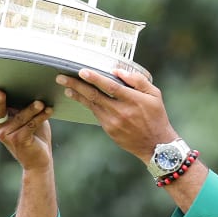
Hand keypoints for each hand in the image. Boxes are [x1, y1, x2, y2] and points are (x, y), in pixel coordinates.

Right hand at [0, 88, 53, 171]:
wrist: (39, 161)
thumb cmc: (35, 137)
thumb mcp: (27, 119)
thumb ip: (23, 106)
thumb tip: (29, 87)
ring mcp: (7, 135)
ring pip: (20, 117)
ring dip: (32, 109)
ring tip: (41, 103)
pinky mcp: (18, 140)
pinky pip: (30, 125)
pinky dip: (40, 117)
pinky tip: (49, 110)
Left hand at [56, 68, 179, 159]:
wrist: (156, 145)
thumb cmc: (156, 117)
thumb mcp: (154, 95)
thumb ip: (137, 80)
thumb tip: (117, 71)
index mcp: (133, 100)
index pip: (110, 86)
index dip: (94, 78)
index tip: (81, 71)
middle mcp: (121, 111)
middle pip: (94, 95)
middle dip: (76, 85)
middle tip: (61, 78)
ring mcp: (114, 122)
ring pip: (92, 105)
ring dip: (77, 95)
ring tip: (66, 87)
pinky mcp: (110, 130)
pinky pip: (96, 114)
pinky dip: (87, 105)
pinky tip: (80, 99)